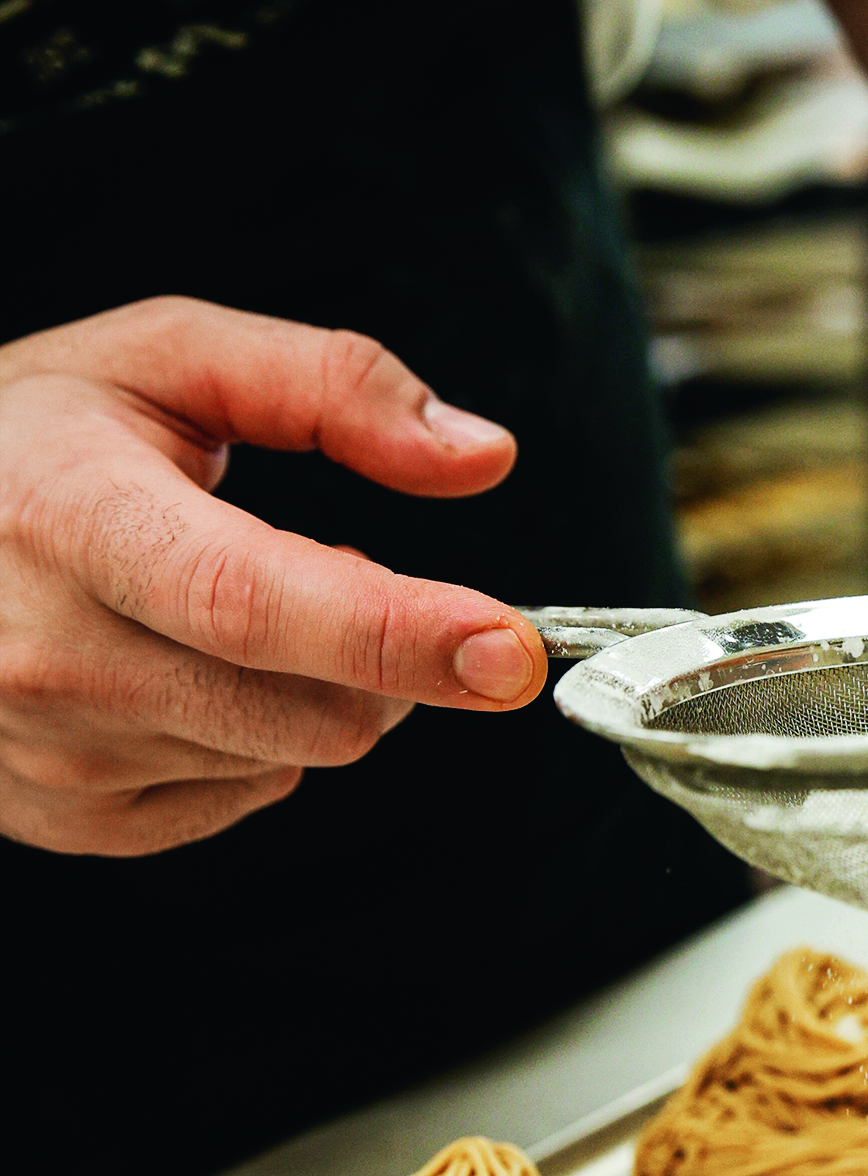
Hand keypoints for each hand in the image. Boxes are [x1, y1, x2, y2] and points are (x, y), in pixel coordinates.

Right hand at [0, 299, 546, 856]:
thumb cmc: (30, 437)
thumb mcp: (169, 357)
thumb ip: (334, 384)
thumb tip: (482, 454)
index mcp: (72, 520)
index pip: (257, 601)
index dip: (402, 631)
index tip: (511, 649)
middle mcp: (47, 653)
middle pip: (314, 708)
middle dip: (389, 653)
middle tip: (342, 572)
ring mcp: (48, 753)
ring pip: (293, 757)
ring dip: (317, 689)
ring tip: (232, 607)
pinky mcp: (62, 818)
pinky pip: (239, 799)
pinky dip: (255, 739)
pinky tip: (188, 668)